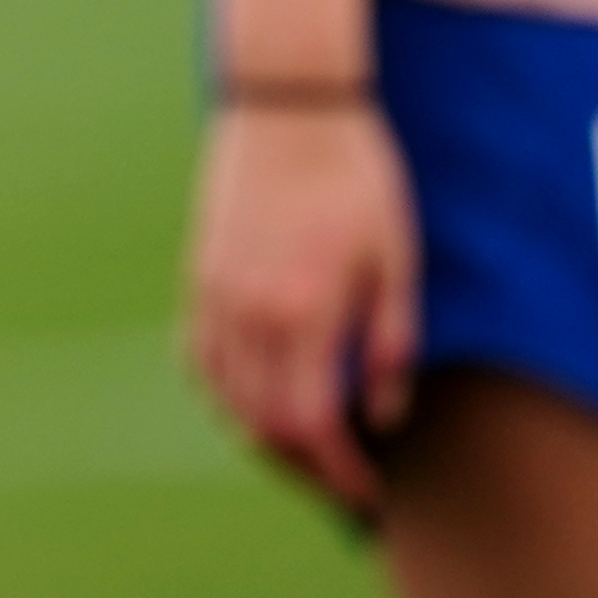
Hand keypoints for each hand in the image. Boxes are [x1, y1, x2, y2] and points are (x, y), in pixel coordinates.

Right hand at [184, 97, 420, 516]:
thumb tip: (383, 416)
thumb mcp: (398, 260)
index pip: (312, 426)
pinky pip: (199, 358)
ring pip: (226, 399)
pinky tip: (252, 400)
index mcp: (303, 310)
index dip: (340, 473)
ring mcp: (215, 292)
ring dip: (264, 438)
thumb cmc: (357, 176)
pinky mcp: (200, 274)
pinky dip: (223, 395)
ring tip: (307, 450)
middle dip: (307, 468)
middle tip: (346, 481)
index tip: (370, 493)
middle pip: (264, 425)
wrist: (288, 104)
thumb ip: (391, 346)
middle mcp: (249, 311)